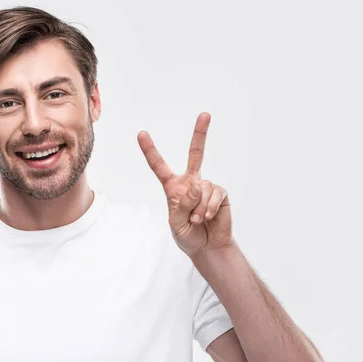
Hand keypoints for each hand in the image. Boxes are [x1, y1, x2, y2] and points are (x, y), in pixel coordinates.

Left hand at [137, 112, 233, 258]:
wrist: (208, 247)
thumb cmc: (187, 235)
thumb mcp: (176, 223)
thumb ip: (182, 204)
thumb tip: (197, 185)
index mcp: (173, 187)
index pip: (159, 166)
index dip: (150, 150)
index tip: (141, 133)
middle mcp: (191, 182)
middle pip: (196, 153)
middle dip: (201, 133)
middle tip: (206, 114)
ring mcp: (207, 186)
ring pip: (202, 189)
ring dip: (199, 209)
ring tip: (197, 220)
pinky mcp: (221, 194)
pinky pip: (214, 195)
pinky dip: (209, 209)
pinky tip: (208, 218)